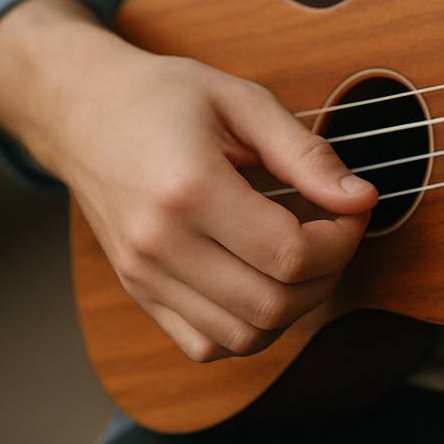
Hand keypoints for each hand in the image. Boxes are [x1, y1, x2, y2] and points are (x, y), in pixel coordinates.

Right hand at [0, 0, 377, 361]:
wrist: (80, 110)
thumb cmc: (164, 97)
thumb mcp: (242, 102)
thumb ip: (306, 153)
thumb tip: (362, 198)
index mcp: (189, 189)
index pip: (290, 254)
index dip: (343, 238)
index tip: (352, 207)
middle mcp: (159, 244)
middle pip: (274, 304)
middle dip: (329, 274)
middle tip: (336, 231)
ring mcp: (144, 276)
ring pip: (245, 337)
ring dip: (295, 307)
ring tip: (304, 256)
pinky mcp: (139, 293)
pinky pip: (206, 346)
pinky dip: (249, 328)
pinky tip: (263, 280)